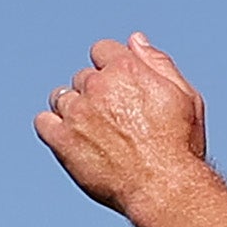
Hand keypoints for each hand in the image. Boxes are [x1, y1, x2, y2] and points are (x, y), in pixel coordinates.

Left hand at [35, 33, 210, 219]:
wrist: (164, 187)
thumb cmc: (179, 144)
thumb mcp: (184, 95)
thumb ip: (157, 62)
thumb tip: (136, 39)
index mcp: (126, 68)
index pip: (102, 50)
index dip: (111, 69)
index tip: (121, 91)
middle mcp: (97, 86)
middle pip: (82, 77)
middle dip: (95, 94)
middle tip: (115, 122)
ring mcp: (77, 113)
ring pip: (61, 98)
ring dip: (73, 111)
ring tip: (94, 134)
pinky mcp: (62, 140)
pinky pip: (43, 123)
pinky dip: (52, 128)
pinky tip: (69, 140)